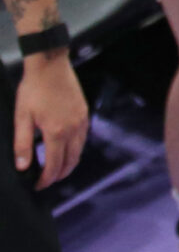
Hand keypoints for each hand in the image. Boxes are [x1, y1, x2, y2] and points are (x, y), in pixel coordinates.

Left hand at [14, 53, 88, 190]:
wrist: (50, 66)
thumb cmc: (33, 89)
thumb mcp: (21, 117)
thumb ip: (22, 144)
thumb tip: (22, 167)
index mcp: (56, 132)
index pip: (54, 165)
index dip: (46, 179)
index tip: (37, 185)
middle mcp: (73, 129)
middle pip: (70, 162)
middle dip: (59, 175)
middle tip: (46, 181)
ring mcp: (81, 122)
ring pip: (79, 151)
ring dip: (68, 164)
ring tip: (56, 168)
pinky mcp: (84, 114)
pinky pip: (82, 139)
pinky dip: (75, 149)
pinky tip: (65, 148)